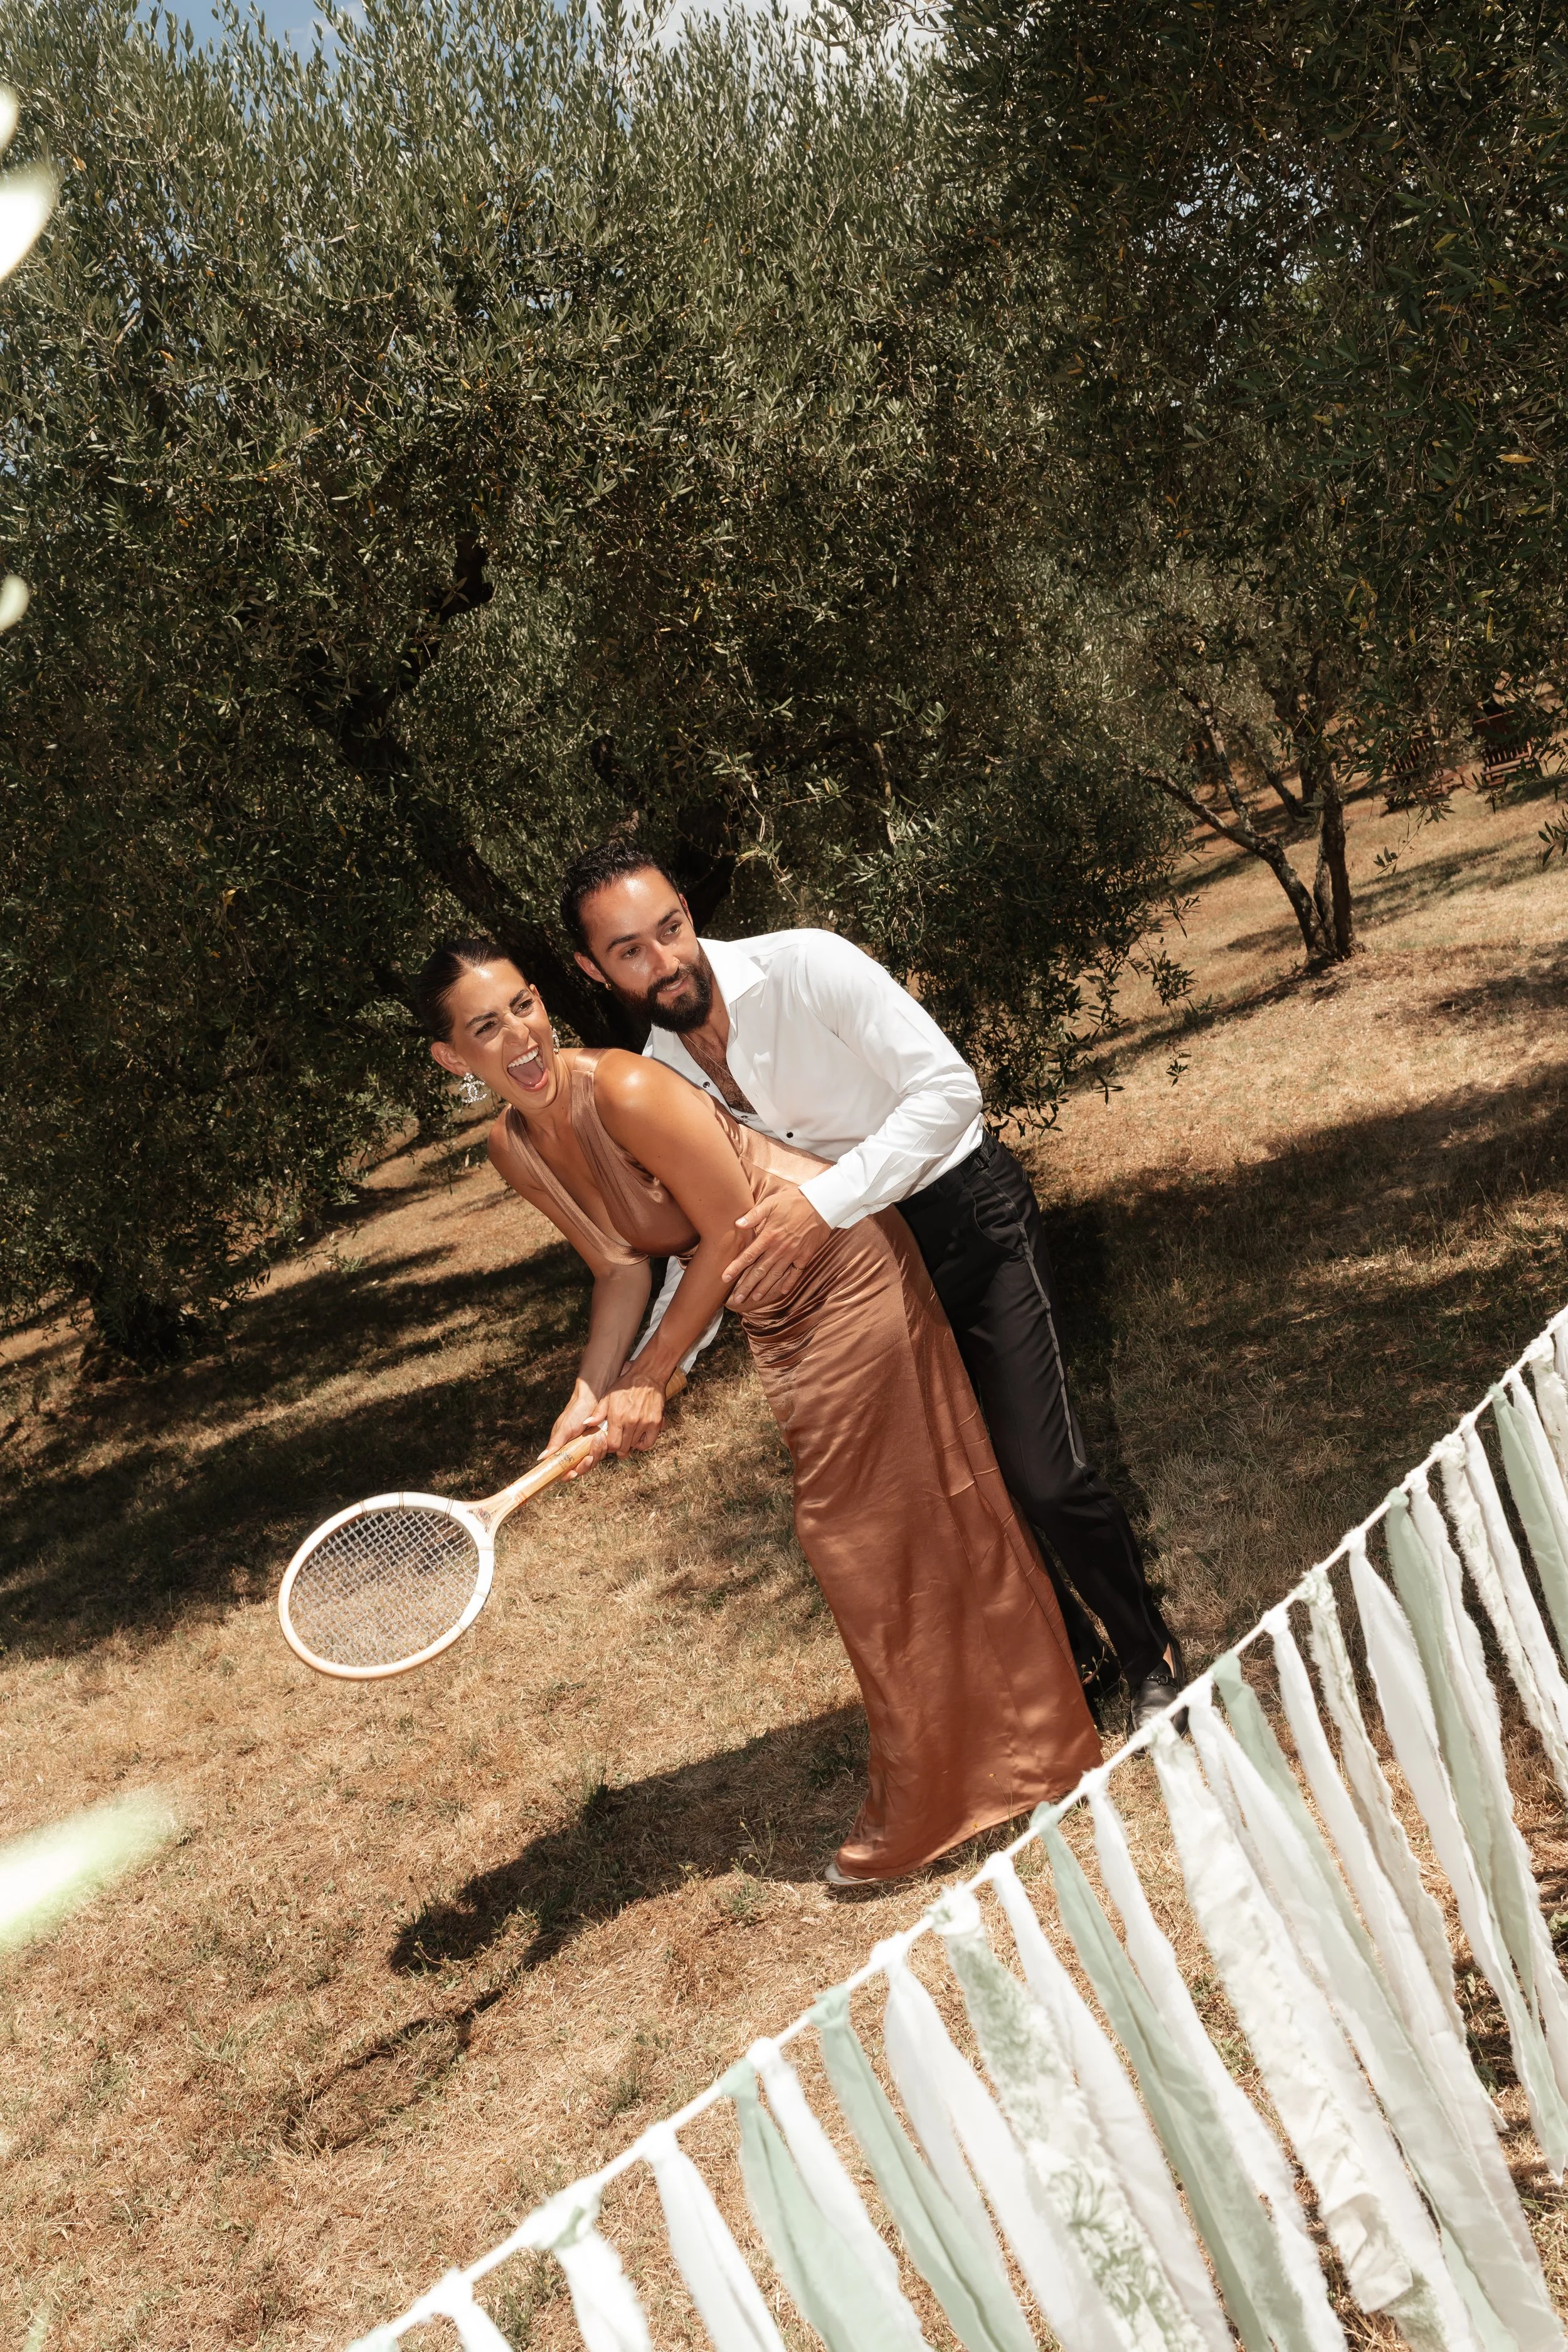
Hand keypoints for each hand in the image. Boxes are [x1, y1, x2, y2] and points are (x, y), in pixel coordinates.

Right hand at [544, 1379, 606, 1473]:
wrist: (593, 1397)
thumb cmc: (575, 1411)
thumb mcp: (564, 1428)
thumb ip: (555, 1444)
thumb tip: (540, 1459)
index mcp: (564, 1449)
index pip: (564, 1469)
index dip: (568, 1474)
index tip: (572, 1474)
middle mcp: (575, 1450)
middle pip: (580, 1468)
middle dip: (585, 1464)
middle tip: (589, 1456)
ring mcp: (587, 1446)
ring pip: (593, 1461)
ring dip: (596, 1453)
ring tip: (597, 1439)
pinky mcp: (599, 1442)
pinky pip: (602, 1452)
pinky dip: (602, 1447)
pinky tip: (602, 1437)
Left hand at [598, 1374, 665, 1456]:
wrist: (647, 1376)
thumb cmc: (625, 1385)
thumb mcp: (607, 1397)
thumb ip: (597, 1413)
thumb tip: (585, 1423)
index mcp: (617, 1417)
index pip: (612, 1444)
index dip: (609, 1447)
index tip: (609, 1442)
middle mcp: (631, 1422)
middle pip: (623, 1447)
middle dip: (619, 1447)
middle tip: (618, 1441)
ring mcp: (644, 1423)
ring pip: (635, 1445)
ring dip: (630, 1443)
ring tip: (627, 1436)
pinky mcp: (655, 1423)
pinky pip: (648, 1442)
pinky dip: (643, 1443)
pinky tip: (638, 1437)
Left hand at [723, 1183, 830, 1309]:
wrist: (822, 1204)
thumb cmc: (794, 1201)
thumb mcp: (772, 1203)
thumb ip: (754, 1215)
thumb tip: (737, 1223)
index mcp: (769, 1236)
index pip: (748, 1256)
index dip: (736, 1268)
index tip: (725, 1278)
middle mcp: (779, 1249)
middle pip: (759, 1271)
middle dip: (747, 1285)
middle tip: (737, 1298)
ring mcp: (793, 1255)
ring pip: (775, 1275)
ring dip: (764, 1288)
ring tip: (754, 1298)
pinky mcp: (805, 1257)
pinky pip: (796, 1274)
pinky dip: (789, 1283)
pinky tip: (783, 1292)